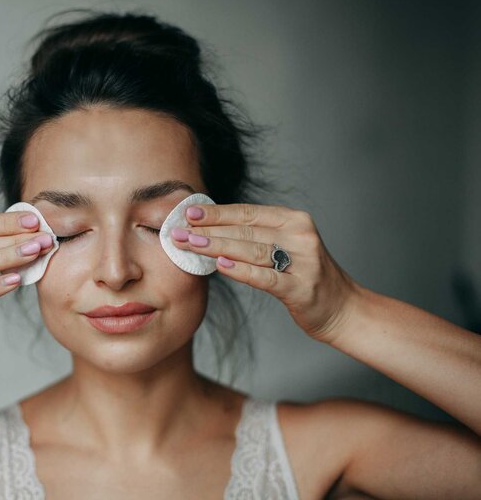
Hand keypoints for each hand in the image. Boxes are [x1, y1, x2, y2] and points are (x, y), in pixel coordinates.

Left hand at [170, 203, 360, 342]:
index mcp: (294, 220)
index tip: (188, 213)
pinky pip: (266, 277)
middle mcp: (300, 235)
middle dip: (208, 230)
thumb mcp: (286, 247)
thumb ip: (256, 237)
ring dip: (216, 246)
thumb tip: (210, 230)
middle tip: (177, 231)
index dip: (217, 212)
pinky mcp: (302, 288)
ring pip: (252, 249)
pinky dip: (242, 270)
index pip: (248, 212)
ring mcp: (304, 261)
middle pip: (246, 230)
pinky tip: (220, 266)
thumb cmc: (306, 277)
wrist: (344, 309)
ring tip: (190, 245)